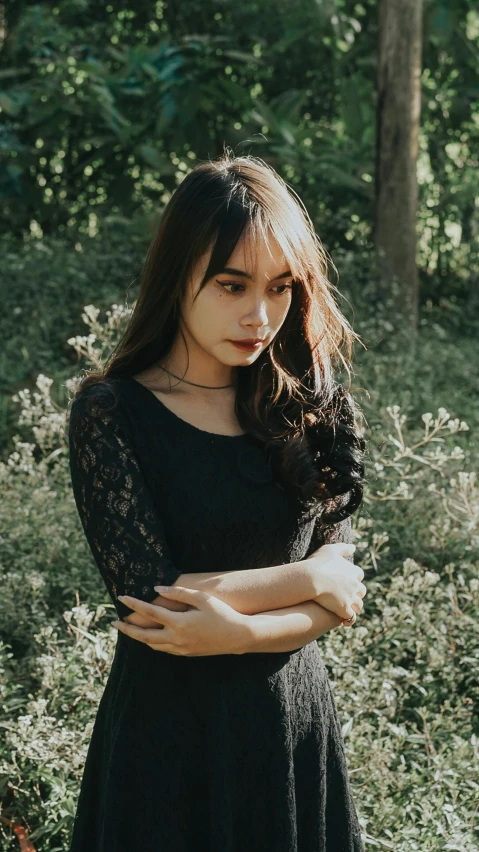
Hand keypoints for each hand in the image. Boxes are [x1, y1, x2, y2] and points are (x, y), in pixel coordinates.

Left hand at [112, 586, 249, 655]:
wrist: (238, 636)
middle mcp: (177, 639)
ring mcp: (181, 649)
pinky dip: (152, 642)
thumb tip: (156, 589)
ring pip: (152, 645)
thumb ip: (178, 593)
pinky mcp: (186, 653)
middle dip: (127, 629)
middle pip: (144, 635)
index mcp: (180, 623)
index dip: (134, 604)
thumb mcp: (202, 598)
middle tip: (115, 622)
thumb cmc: (222, 613)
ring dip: (138, 637)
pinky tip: (149, 635)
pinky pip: (163, 649)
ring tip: (128, 628)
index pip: (150, 613)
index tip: (121, 597)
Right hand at [307, 542, 365, 624]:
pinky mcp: (344, 609)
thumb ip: (343, 548)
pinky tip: (343, 621)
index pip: (359, 574)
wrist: (310, 579)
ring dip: (354, 606)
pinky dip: (349, 619)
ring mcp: (351, 598)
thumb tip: (353, 547)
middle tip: (347, 595)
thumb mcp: (330, 550)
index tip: (346, 579)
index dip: (353, 577)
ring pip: (358, 605)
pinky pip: (351, 617)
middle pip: (361, 591)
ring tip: (346, 608)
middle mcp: (355, 585)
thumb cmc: (318, 563)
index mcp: (353, 571)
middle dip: (356, 593)